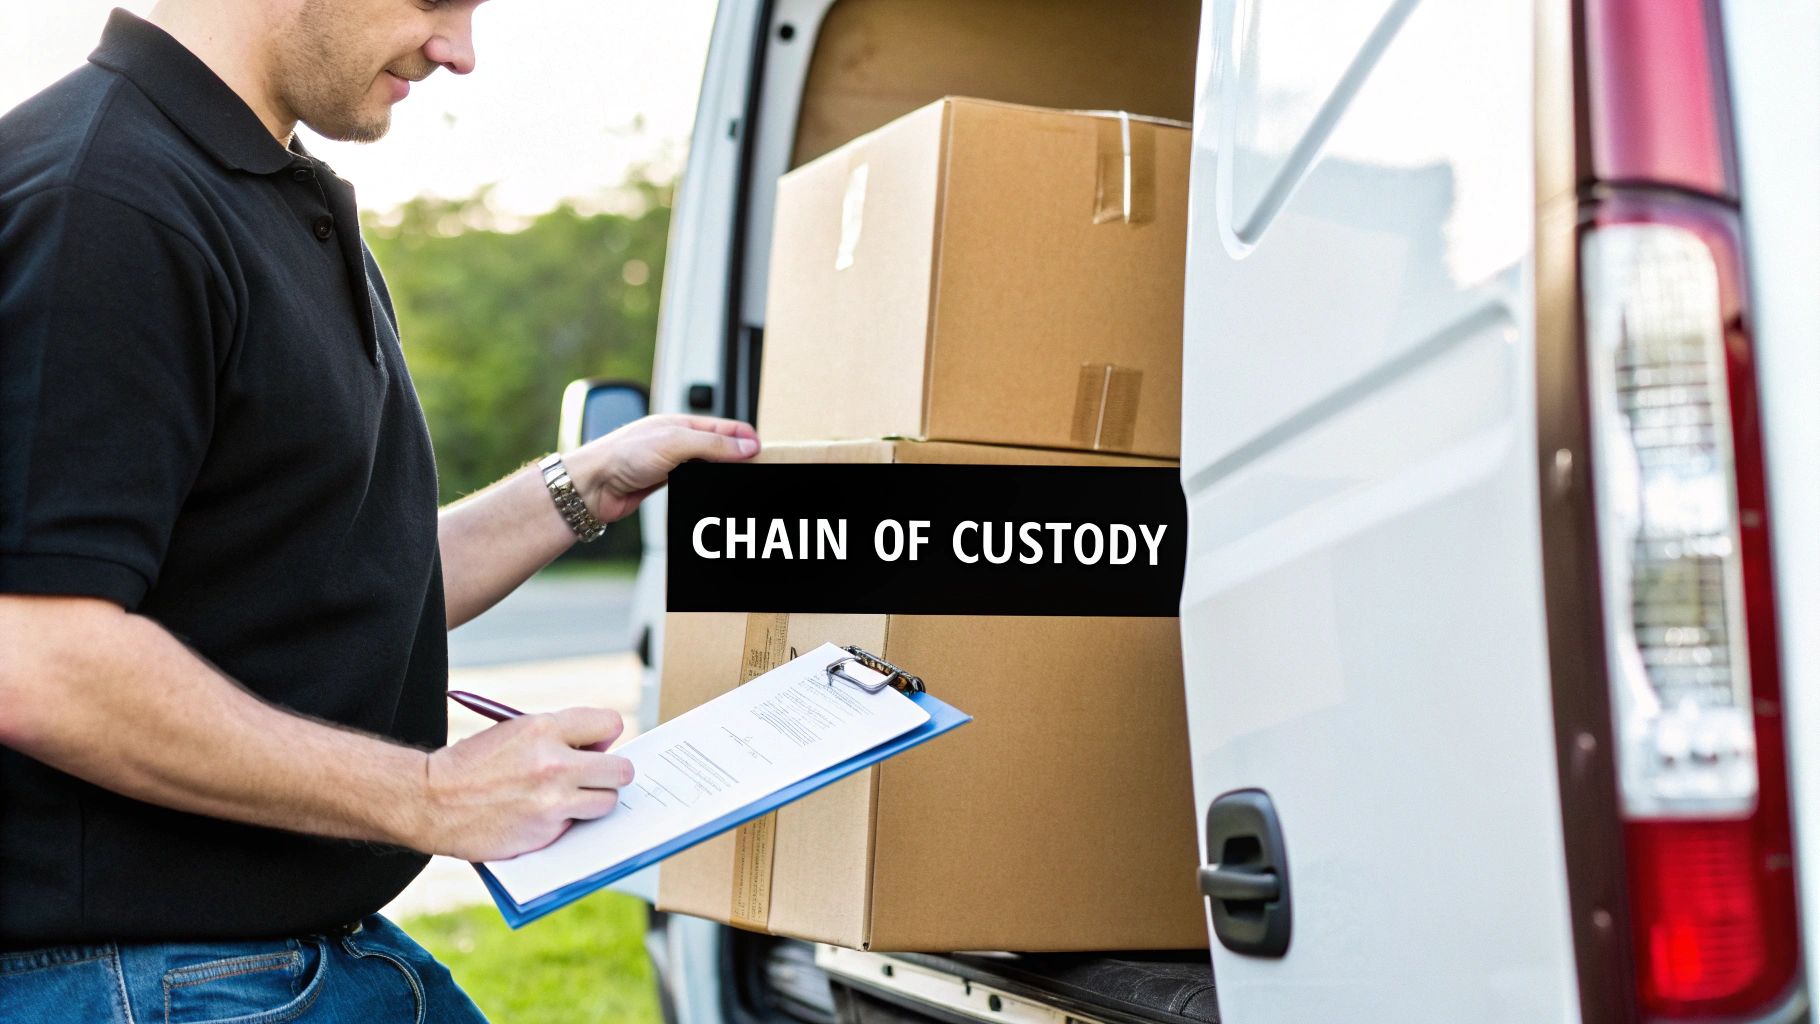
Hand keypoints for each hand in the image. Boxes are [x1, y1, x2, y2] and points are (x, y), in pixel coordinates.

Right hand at [416, 707, 631, 861]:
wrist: (431, 800)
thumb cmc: (472, 764)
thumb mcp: (514, 732)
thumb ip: (557, 736)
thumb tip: (601, 748)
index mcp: (544, 728)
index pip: (609, 724)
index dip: (604, 737)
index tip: (596, 746)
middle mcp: (554, 763)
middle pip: (621, 770)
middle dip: (611, 773)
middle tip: (596, 777)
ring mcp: (552, 801)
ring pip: (607, 802)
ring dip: (594, 801)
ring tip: (568, 798)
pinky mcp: (546, 831)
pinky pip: (577, 825)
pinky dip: (565, 823)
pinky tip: (541, 816)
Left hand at [566, 414, 759, 521]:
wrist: (591, 486)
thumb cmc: (621, 456)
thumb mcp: (674, 443)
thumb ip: (712, 445)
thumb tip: (745, 446)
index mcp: (681, 423)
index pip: (725, 428)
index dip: (746, 438)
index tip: (763, 453)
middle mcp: (677, 441)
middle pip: (720, 447)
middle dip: (739, 456)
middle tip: (758, 467)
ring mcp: (671, 463)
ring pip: (708, 466)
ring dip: (724, 471)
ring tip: (740, 478)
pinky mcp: (663, 483)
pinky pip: (694, 482)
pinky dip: (707, 484)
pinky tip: (713, 488)